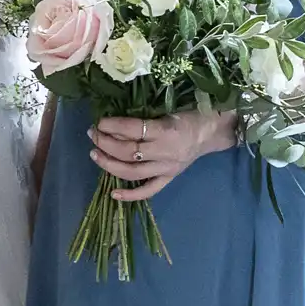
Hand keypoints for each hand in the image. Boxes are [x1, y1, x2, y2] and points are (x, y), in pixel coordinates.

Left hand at [90, 111, 236, 200]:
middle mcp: (166, 152)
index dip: (112, 125)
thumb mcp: (166, 110)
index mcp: (166, 131)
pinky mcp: (169, 178)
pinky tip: (113, 194)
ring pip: (133, 172)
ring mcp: (167, 168)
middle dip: (105, 143)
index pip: (133, 129)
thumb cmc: (187, 115)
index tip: (99, 122)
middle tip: (93, 135)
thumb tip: (113, 123)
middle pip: (128, 152)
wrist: (211, 131)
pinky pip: (149, 190)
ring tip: (94, 154)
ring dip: (109, 164)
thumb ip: (142, 118)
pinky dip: (130, 195)